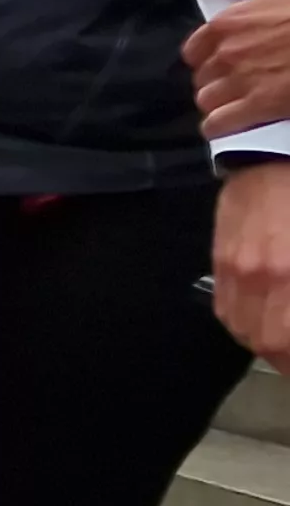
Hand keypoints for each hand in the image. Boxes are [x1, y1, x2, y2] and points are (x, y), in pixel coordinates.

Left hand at [189, 0, 289, 137]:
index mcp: (229, 22)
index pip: (194, 49)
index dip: (206, 58)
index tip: (219, 61)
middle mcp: (226, 53)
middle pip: (201, 77)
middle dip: (214, 81)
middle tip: (233, 84)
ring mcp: (241, 81)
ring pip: (207, 101)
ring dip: (216, 104)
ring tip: (232, 104)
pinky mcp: (260, 107)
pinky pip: (219, 124)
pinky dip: (218, 126)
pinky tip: (225, 125)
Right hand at [218, 163, 289, 366]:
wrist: (279, 149)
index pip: (287, 339)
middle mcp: (263, 276)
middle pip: (270, 343)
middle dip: (287, 356)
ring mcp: (237, 268)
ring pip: (245, 330)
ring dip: (269, 343)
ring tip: (286, 340)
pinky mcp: (220, 257)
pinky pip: (227, 307)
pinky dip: (246, 323)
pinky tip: (264, 317)